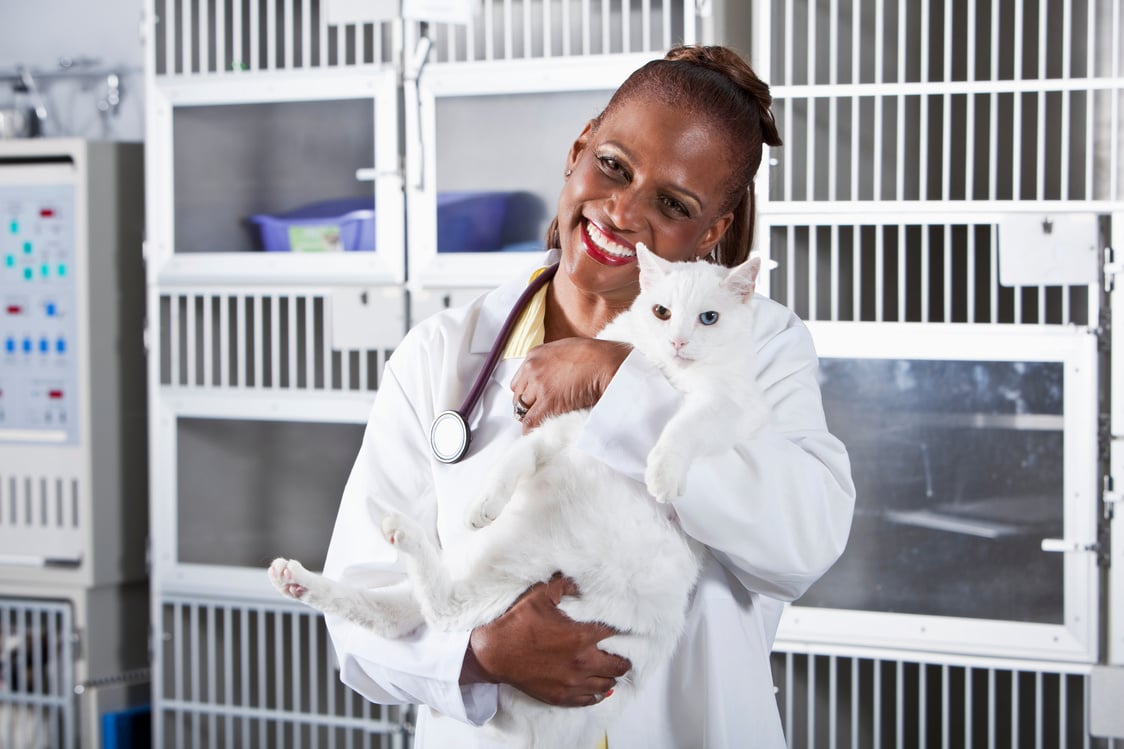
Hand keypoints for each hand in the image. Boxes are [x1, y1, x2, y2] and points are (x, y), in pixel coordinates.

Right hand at [460, 573, 630, 706]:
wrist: (494, 653)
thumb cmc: (516, 625)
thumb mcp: (540, 596)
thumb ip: (564, 586)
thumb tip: (578, 580)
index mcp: (581, 636)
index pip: (615, 632)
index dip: (622, 627)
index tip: (625, 626)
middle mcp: (582, 661)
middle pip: (619, 664)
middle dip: (623, 657)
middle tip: (623, 652)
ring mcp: (573, 682)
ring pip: (607, 684)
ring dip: (611, 676)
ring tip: (610, 668)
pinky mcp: (561, 696)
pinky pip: (590, 699)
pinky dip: (597, 693)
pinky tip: (598, 687)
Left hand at [511, 338, 630, 431]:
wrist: (604, 363)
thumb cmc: (593, 355)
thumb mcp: (564, 349)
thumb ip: (551, 361)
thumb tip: (552, 374)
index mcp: (535, 355)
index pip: (519, 379)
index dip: (526, 391)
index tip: (532, 398)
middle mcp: (532, 369)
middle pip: (518, 394)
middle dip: (527, 403)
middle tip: (536, 411)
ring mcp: (538, 386)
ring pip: (522, 408)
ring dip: (530, 415)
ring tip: (540, 421)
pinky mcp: (548, 402)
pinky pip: (531, 421)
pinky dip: (531, 429)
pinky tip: (535, 433)